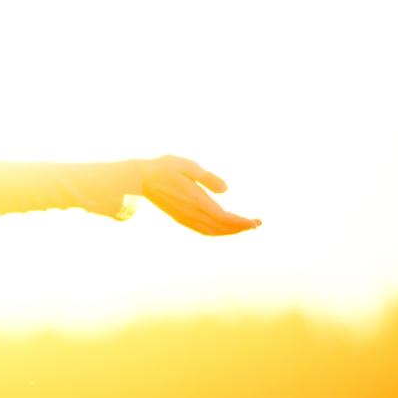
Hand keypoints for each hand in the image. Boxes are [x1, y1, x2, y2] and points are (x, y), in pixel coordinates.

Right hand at [138, 155, 260, 235]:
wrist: (140, 179)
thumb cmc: (164, 168)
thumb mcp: (188, 166)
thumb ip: (208, 178)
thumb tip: (226, 190)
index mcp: (195, 200)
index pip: (223, 217)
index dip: (241, 222)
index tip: (256, 222)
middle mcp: (190, 213)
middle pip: (220, 227)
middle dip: (240, 228)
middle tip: (256, 224)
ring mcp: (184, 217)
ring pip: (211, 231)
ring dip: (229, 231)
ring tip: (244, 227)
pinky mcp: (180, 218)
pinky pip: (202, 230)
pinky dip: (216, 231)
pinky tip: (222, 227)